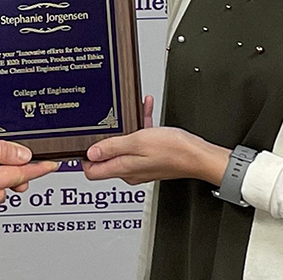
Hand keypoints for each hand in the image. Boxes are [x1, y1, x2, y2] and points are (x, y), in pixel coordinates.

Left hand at [82, 97, 228, 185]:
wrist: (199, 155)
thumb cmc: (174, 150)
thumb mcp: (138, 141)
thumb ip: (113, 147)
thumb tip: (91, 152)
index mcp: (124, 169)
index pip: (92, 171)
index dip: (84, 157)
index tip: (83, 142)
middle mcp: (131, 171)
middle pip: (106, 157)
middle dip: (104, 138)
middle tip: (103, 122)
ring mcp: (141, 165)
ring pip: (125, 145)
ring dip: (124, 129)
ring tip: (128, 113)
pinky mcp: (152, 158)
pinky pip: (140, 141)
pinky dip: (140, 127)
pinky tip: (144, 111)